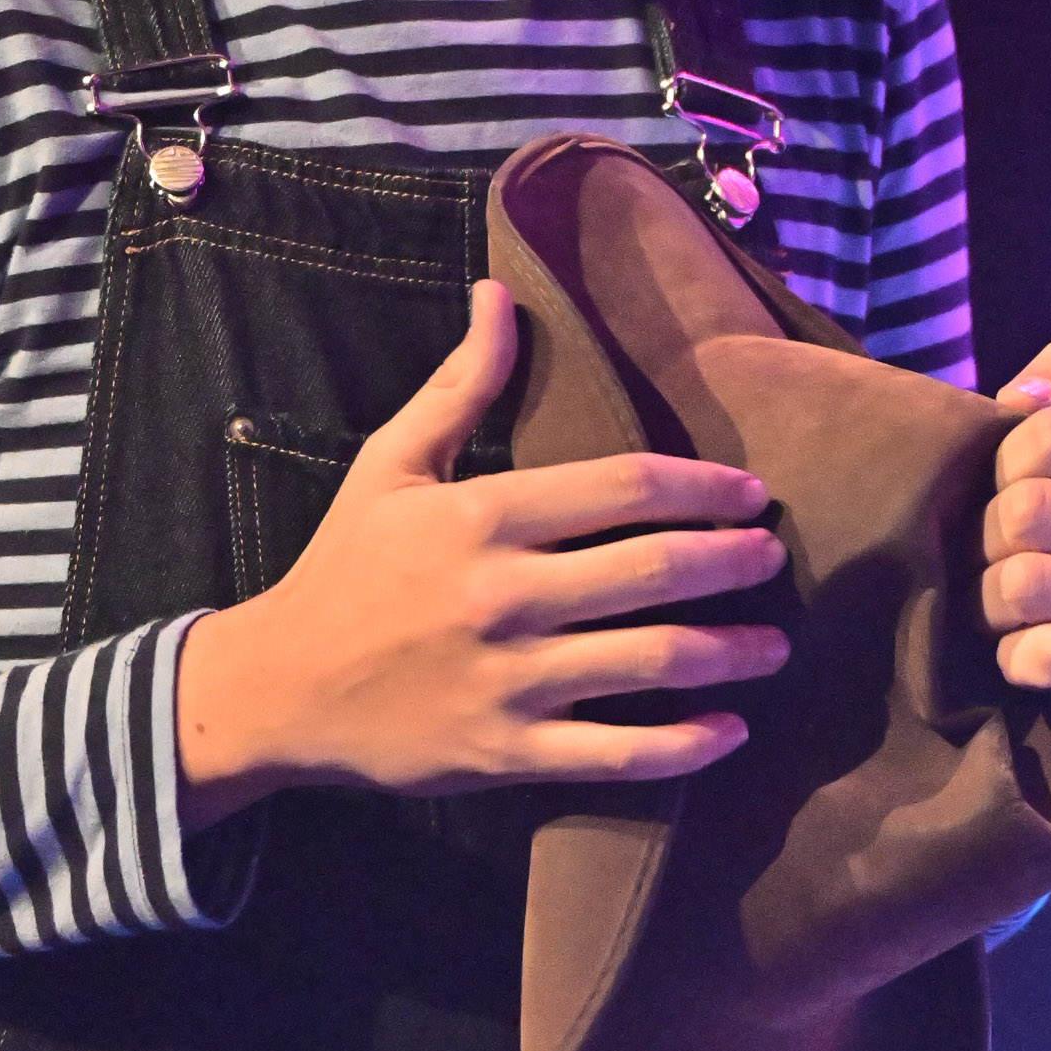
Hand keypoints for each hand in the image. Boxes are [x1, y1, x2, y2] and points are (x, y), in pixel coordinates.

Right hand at [175, 279, 790, 827]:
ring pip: (652, 663)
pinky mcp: (505, 753)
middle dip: (732, 561)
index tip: (751, 493)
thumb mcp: (390, 465)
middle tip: (772, 557)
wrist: (279, 688)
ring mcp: (508, 680)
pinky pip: (617, 754)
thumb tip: (498, 296)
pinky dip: (685, 747)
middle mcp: (503, 595)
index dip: (703, 487)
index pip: (624, 488)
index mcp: (482, 517)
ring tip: (772, 644)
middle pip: (654, 571)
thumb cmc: (344, 569)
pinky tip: (728, 731)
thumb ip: (461, 387)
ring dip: (730, 653)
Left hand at [980, 341, 1050, 740]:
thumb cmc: (1027, 549)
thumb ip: (1046, 404)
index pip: (1048, 431)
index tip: (997, 497)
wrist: (1041, 668)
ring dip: (986, 608)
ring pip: (1024, 583)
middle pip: (1028, 509)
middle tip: (992, 567)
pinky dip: (1011, 662)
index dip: (995, 467)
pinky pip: (1048, 653)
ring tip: (1005, 615)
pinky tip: (1022, 662)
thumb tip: (1038, 389)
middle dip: (980, 545)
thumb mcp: (1027, 465)